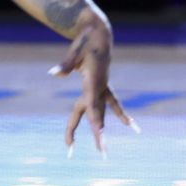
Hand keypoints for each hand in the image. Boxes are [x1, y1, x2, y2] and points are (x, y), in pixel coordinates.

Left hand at [50, 13, 136, 154]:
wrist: (98, 32)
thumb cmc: (85, 41)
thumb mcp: (75, 52)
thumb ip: (66, 65)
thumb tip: (53, 73)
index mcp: (93, 81)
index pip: (93, 104)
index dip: (95, 119)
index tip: (99, 134)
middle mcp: (100, 87)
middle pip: (97, 113)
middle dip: (98, 133)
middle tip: (102, 153)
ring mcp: (103, 87)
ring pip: (102, 112)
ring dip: (102, 130)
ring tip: (105, 150)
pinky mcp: (103, 85)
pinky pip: (112, 103)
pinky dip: (121, 114)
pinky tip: (133, 126)